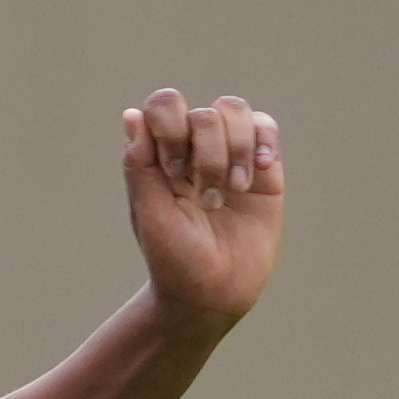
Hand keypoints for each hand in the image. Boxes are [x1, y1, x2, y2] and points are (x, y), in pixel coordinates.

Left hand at [121, 89, 283, 328]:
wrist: (213, 293)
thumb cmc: (173, 258)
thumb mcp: (150, 215)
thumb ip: (139, 165)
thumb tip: (133, 113)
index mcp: (159, 155)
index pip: (165, 105)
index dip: (171, 127)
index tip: (173, 172)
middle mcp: (192, 147)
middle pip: (205, 114)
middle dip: (208, 156)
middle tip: (206, 202)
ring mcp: (228, 154)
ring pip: (236, 112)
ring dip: (236, 151)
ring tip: (235, 192)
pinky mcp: (262, 167)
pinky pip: (265, 127)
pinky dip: (264, 141)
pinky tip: (260, 169)